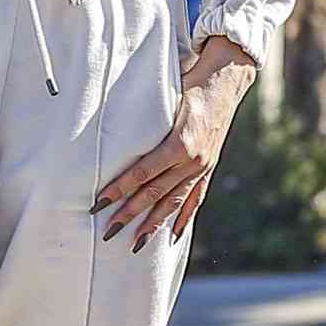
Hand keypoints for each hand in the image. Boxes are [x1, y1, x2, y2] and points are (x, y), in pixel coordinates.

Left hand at [89, 33, 257, 250]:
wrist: (225, 82)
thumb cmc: (189, 85)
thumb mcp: (167, 100)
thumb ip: (145, 122)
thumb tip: (111, 134)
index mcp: (179, 143)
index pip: (142, 173)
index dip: (119, 189)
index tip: (100, 202)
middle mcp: (192, 161)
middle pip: (154, 193)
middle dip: (129, 214)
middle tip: (108, 230)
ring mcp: (203, 168)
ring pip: (173, 202)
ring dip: (153, 224)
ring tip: (136, 243)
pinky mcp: (209, 169)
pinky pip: (195, 199)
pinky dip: (183, 218)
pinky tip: (173, 236)